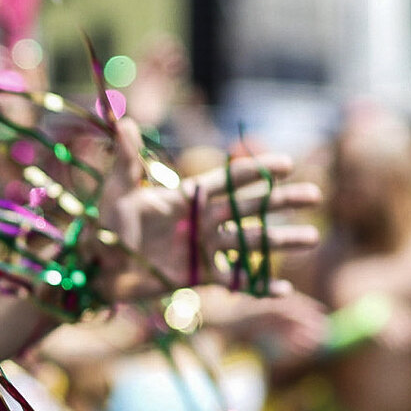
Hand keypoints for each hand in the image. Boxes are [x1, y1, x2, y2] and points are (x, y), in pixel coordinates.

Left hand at [90, 122, 320, 301]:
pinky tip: (284, 289)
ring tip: (311, 238)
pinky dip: (258, 286)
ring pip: (250, 243)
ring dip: (281, 241)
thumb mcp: (116, 191)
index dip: (255, 172)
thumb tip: (125, 121)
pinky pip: (234, 280)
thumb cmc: (104, 225)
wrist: (96, 268)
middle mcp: (202, 221)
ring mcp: (203, 249)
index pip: (228, 181)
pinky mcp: (198, 276)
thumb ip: (126, 159)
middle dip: (281, 202)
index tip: (286, 163)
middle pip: (249, 209)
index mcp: (187, 197)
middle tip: (314, 195)